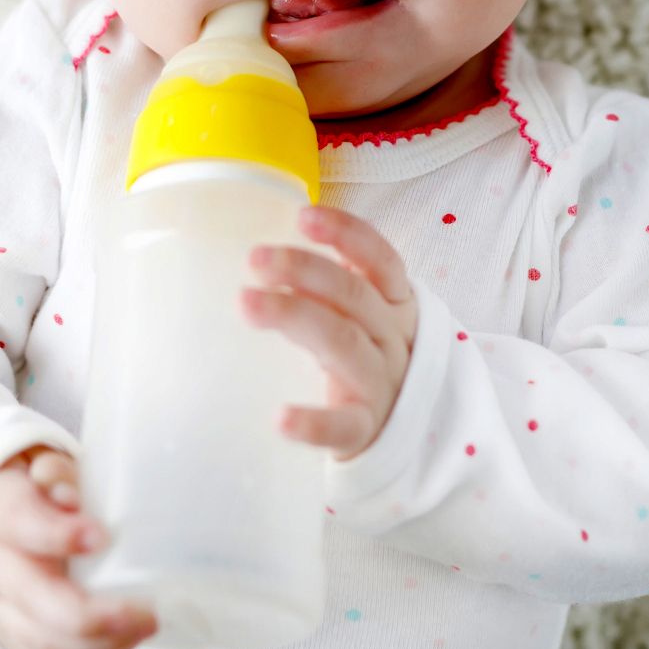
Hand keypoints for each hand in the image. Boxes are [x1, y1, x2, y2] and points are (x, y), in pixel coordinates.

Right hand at [0, 444, 157, 648]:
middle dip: (83, 611)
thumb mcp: (56, 471)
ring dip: (94, 641)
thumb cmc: (48, 493)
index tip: (100, 538)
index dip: (54, 532)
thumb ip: (62, 475)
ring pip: (36, 634)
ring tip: (144, 625)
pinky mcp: (10, 632)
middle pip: (26, 593)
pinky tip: (126, 641)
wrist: (11, 520)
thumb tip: (67, 493)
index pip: (15, 520)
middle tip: (140, 611)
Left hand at [241, 203, 419, 461]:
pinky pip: (343, 426)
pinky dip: (314, 422)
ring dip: (295, 316)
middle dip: (303, 269)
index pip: (380, 259)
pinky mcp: (365, 429)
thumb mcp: (360, 316)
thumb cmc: (365, 358)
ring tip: (247, 303)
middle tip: (255, 258)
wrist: (401, 432)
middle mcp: (394, 338)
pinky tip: (281, 417)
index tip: (303, 216)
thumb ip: (327, 288)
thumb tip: (262, 254)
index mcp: (395, 304)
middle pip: (352, 295)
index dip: (346, 234)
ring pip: (343, 342)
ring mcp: (381, 384)